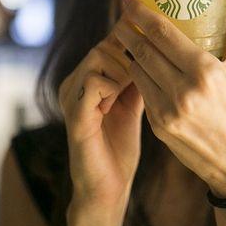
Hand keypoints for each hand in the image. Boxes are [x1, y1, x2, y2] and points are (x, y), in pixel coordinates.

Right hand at [58, 34, 144, 209]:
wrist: (108, 186)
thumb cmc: (119, 146)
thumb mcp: (131, 104)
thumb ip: (137, 78)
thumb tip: (155, 51)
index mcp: (84, 79)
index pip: (106, 43)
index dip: (129, 39)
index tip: (153, 41)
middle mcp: (73, 83)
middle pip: (104, 45)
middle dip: (129, 57)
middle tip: (142, 78)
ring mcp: (71, 96)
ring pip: (99, 56)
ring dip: (123, 71)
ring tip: (127, 94)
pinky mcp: (74, 113)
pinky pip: (94, 82)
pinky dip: (113, 88)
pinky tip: (115, 105)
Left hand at [114, 0, 225, 197]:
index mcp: (205, 71)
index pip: (162, 34)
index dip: (141, 13)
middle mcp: (184, 90)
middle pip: (142, 49)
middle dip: (127, 29)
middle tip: (123, 14)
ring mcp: (168, 111)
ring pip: (137, 69)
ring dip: (130, 51)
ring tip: (129, 37)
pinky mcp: (159, 127)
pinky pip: (141, 91)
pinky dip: (138, 75)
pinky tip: (139, 65)